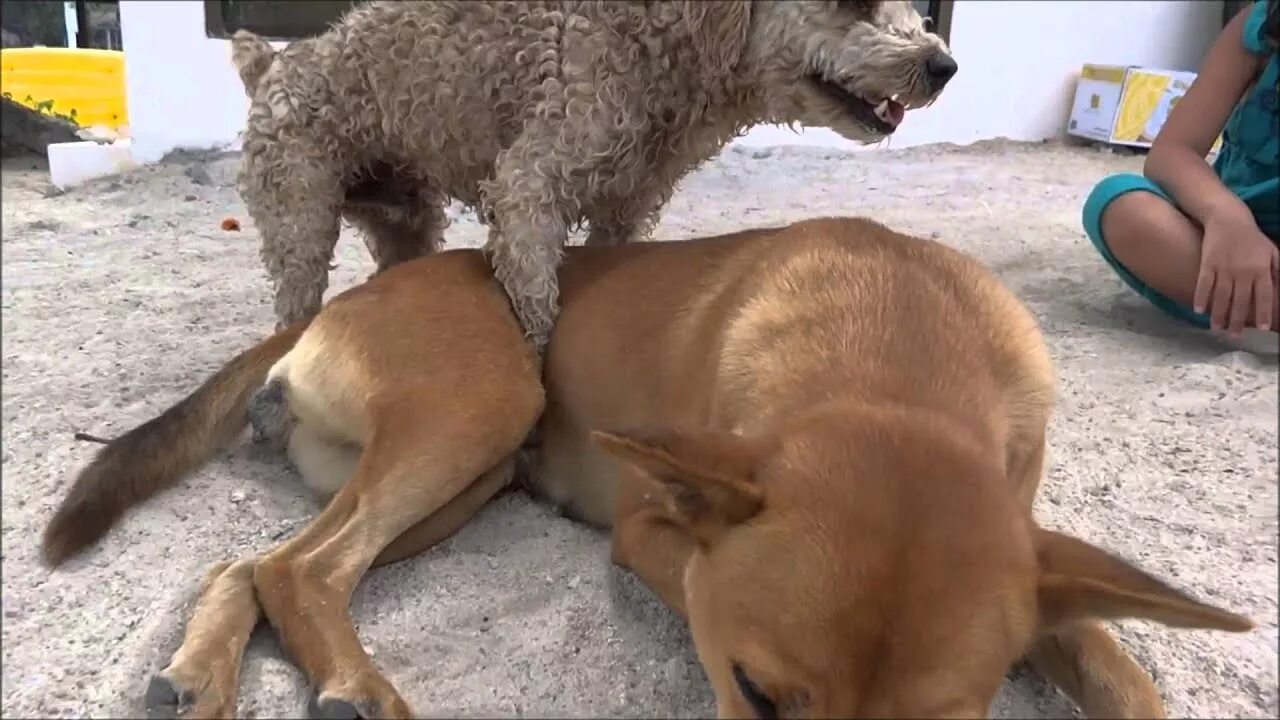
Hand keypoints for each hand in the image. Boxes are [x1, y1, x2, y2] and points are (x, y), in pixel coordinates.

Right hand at [1194, 211, 1278, 335]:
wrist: (1228, 218)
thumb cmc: (1252, 237)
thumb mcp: (1271, 251)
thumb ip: (1278, 270)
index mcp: (1261, 269)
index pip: (1264, 295)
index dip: (1263, 312)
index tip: (1261, 328)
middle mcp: (1243, 271)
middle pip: (1240, 300)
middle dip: (1237, 320)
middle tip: (1234, 336)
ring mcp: (1224, 268)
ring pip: (1222, 296)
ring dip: (1219, 314)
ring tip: (1217, 329)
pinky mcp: (1207, 264)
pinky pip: (1204, 284)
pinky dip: (1201, 298)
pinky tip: (1199, 310)